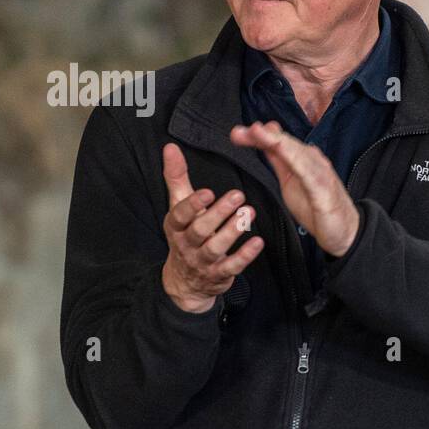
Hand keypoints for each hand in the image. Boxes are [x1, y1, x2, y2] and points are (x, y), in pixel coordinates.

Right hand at [160, 142, 263, 312]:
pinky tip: (258, 242)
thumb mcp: (178, 207)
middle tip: (238, 195)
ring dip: (233, 231)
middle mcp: (187, 244)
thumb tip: (170, 147)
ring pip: (216, 247)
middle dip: (218, 213)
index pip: (180, 214)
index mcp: (176, 226)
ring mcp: (202, 261)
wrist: (186, 280)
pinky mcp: (219, 274)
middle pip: (200, 229)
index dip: (193, 204)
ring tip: (249, 213)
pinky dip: (245, 256)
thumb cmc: (185, 234)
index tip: (208, 191)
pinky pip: (232, 266)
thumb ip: (176, 177)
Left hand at [230, 120, 360, 256]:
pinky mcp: (325, 190)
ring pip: (297, 153)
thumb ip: (279, 162)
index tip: (238, 134)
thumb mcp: (290, 182)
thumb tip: (264, 144)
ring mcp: (320, 174)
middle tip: (241, 131)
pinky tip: (284, 153)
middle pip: (285, 143)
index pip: (278, 143)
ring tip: (259, 133)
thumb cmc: (317, 208)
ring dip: (277, 141)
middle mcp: (312, 162)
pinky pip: (310, 174)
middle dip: (263, 135)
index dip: (258, 136)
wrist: (345, 231)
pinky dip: (297, 160)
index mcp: (302, 160)